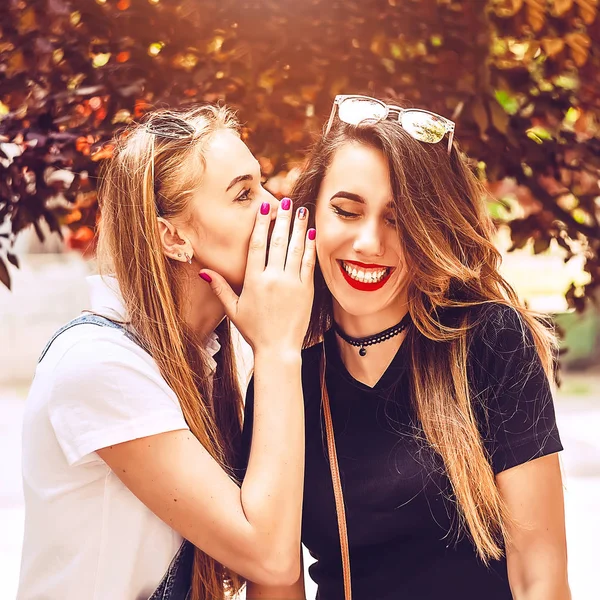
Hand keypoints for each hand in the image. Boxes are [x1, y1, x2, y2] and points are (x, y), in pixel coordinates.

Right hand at [200, 199, 315, 353]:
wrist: (278, 349)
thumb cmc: (254, 331)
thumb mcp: (233, 310)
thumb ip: (221, 288)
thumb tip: (203, 272)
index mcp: (253, 281)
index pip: (257, 245)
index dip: (261, 225)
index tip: (265, 209)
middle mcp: (273, 278)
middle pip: (278, 242)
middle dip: (283, 220)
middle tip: (287, 202)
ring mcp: (291, 283)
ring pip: (295, 249)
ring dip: (299, 228)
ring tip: (302, 210)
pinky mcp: (306, 290)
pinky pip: (308, 264)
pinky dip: (310, 247)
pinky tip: (312, 234)